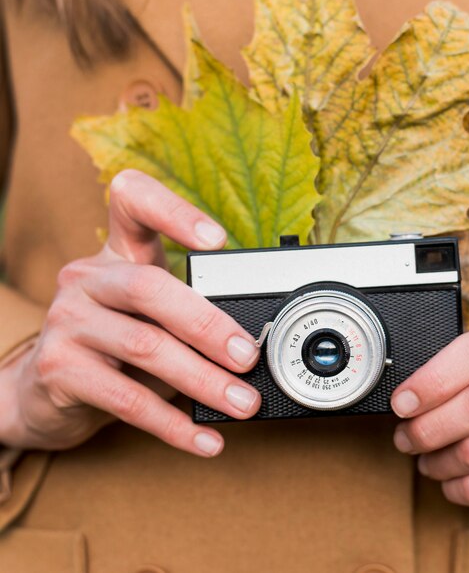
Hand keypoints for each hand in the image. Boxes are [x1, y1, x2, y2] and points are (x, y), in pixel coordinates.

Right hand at [0, 170, 260, 456]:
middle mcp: (87, 277)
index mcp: (117, 253)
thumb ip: (187, 314)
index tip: (217, 240)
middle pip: (150, 287)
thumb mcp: (149, 315)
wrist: (45, 390)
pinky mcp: (59, 369)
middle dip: (207, 325)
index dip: (173, 210)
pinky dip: (173, 424)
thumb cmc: (115, 342)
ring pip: (144, 346)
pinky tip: (206, 438)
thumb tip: (252, 344)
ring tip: (242, 403)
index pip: (132, 201)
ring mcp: (67, 320)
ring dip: (202, 380)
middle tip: (247, 356)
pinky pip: (126, 399)